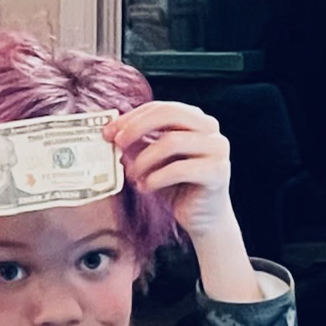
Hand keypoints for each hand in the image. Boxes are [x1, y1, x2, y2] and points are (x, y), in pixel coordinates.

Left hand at [107, 101, 257, 301]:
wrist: (202, 217)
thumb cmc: (176, 186)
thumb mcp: (153, 160)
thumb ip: (139, 143)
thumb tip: (112, 132)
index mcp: (195, 119)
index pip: (161, 107)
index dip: (132, 117)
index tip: (109, 131)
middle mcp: (210, 128)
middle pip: (170, 114)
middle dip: (138, 127)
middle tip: (117, 144)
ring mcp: (217, 148)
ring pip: (172, 141)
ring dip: (145, 159)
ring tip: (133, 176)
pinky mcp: (217, 171)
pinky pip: (180, 169)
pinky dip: (156, 178)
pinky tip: (146, 188)